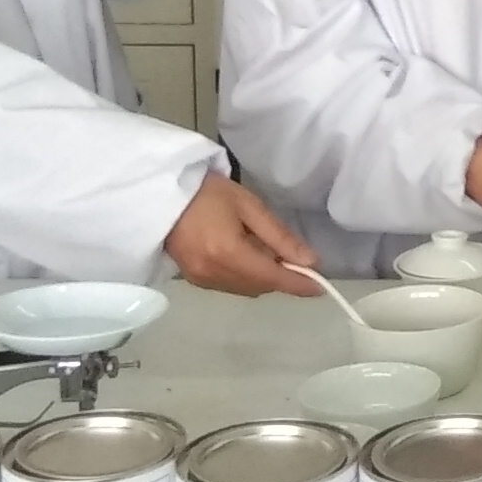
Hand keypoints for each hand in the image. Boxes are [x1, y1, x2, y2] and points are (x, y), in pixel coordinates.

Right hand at [161, 170, 321, 297]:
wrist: (161, 194)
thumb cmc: (207, 192)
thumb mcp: (248, 206)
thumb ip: (279, 236)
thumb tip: (309, 261)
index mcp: (228, 254)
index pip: (273, 278)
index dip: (299, 284)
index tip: (320, 287)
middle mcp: (213, 274)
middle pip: (260, 286)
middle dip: (278, 276)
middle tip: (285, 251)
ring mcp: (200, 280)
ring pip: (245, 289)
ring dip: (260, 276)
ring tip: (258, 246)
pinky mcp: (192, 280)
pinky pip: (228, 286)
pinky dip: (242, 276)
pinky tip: (241, 253)